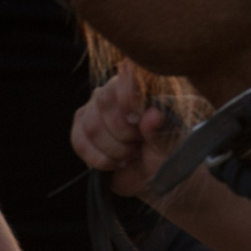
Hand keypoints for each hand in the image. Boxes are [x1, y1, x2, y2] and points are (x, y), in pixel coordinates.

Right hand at [69, 70, 180, 199]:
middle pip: (104, 101)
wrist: (151, 173)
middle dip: (123, 131)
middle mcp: (113, 90)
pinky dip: (99, 159)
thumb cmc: (165, 152)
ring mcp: (94, 108)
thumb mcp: (170, 145)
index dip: (127, 98)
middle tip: (140, 144)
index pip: (125, 77)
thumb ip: (162, 130)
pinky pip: (79, 142)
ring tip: (131, 154)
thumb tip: (152, 114)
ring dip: (114, 148)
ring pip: (91, 125)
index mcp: (141, 83)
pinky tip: (116, 162)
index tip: (137, 120)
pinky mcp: (81, 129)